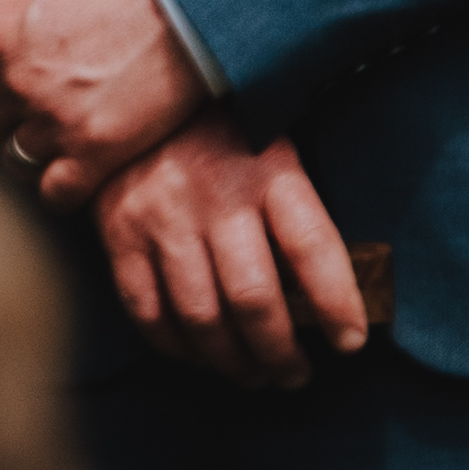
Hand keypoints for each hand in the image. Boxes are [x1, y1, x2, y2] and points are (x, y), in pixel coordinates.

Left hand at [0, 0, 204, 196]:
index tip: (18, 84)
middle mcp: (13, 82)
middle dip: (11, 119)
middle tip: (47, 114)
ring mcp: (52, 120)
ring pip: (15, 160)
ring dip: (31, 156)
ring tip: (60, 146)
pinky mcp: (95, 151)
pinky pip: (54, 193)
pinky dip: (60, 190)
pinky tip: (79, 174)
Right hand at [93, 112, 375, 388]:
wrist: (134, 93)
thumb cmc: (225, 130)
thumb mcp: (277, 148)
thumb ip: (298, 213)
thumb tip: (327, 297)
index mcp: (269, 170)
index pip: (313, 249)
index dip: (337, 306)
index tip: (350, 344)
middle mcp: (214, 196)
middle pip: (254, 299)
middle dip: (281, 354)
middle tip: (295, 376)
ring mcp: (161, 217)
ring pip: (201, 316)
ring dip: (232, 363)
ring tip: (254, 376)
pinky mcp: (118, 233)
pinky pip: (147, 310)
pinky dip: (176, 347)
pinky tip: (200, 356)